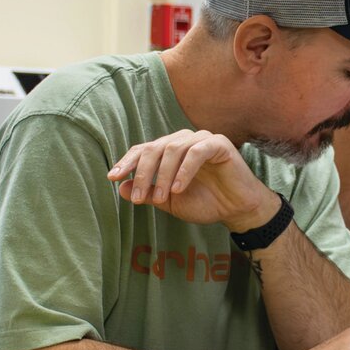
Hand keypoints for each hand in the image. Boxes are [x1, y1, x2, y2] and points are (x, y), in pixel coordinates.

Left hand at [107, 130, 278, 230]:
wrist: (236, 210)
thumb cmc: (205, 202)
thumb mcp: (170, 201)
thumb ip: (147, 193)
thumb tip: (119, 187)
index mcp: (169, 150)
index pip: (143, 150)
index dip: (127, 163)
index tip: (112, 177)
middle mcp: (183, 140)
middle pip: (154, 148)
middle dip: (142, 173)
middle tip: (137, 197)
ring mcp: (201, 139)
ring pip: (173, 149)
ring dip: (163, 175)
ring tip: (161, 198)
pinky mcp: (218, 144)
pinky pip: (196, 152)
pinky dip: (184, 171)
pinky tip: (178, 189)